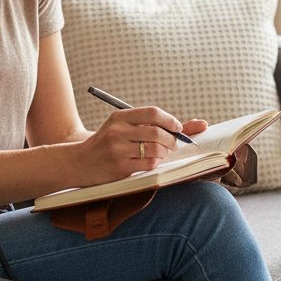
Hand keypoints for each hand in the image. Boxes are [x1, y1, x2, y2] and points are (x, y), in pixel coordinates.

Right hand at [80, 107, 203, 180]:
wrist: (79, 162)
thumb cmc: (109, 144)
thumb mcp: (125, 128)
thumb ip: (157, 125)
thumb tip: (200, 125)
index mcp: (120, 117)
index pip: (153, 113)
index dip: (171, 121)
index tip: (177, 129)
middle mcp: (117, 130)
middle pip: (157, 132)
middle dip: (171, 140)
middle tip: (173, 146)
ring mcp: (117, 149)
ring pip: (154, 149)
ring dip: (164, 153)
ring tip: (162, 154)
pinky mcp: (118, 167)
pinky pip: (148, 164)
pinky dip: (155, 164)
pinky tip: (150, 163)